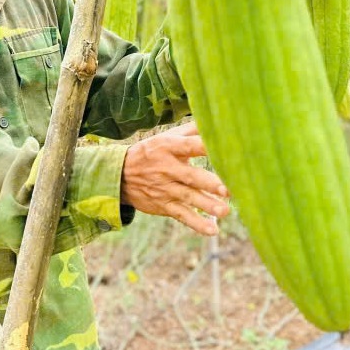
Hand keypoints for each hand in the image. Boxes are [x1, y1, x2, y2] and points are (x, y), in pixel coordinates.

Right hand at [121, 121, 229, 235]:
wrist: (120, 174)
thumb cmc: (152, 151)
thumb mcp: (167, 137)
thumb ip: (191, 130)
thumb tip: (215, 120)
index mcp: (169, 147)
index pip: (189, 146)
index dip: (206, 147)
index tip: (227, 150)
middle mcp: (168, 168)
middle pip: (191, 176)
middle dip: (209, 183)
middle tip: (228, 190)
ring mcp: (165, 189)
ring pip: (188, 198)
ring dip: (207, 206)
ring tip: (225, 212)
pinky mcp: (164, 205)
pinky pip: (182, 215)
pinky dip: (196, 224)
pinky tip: (212, 230)